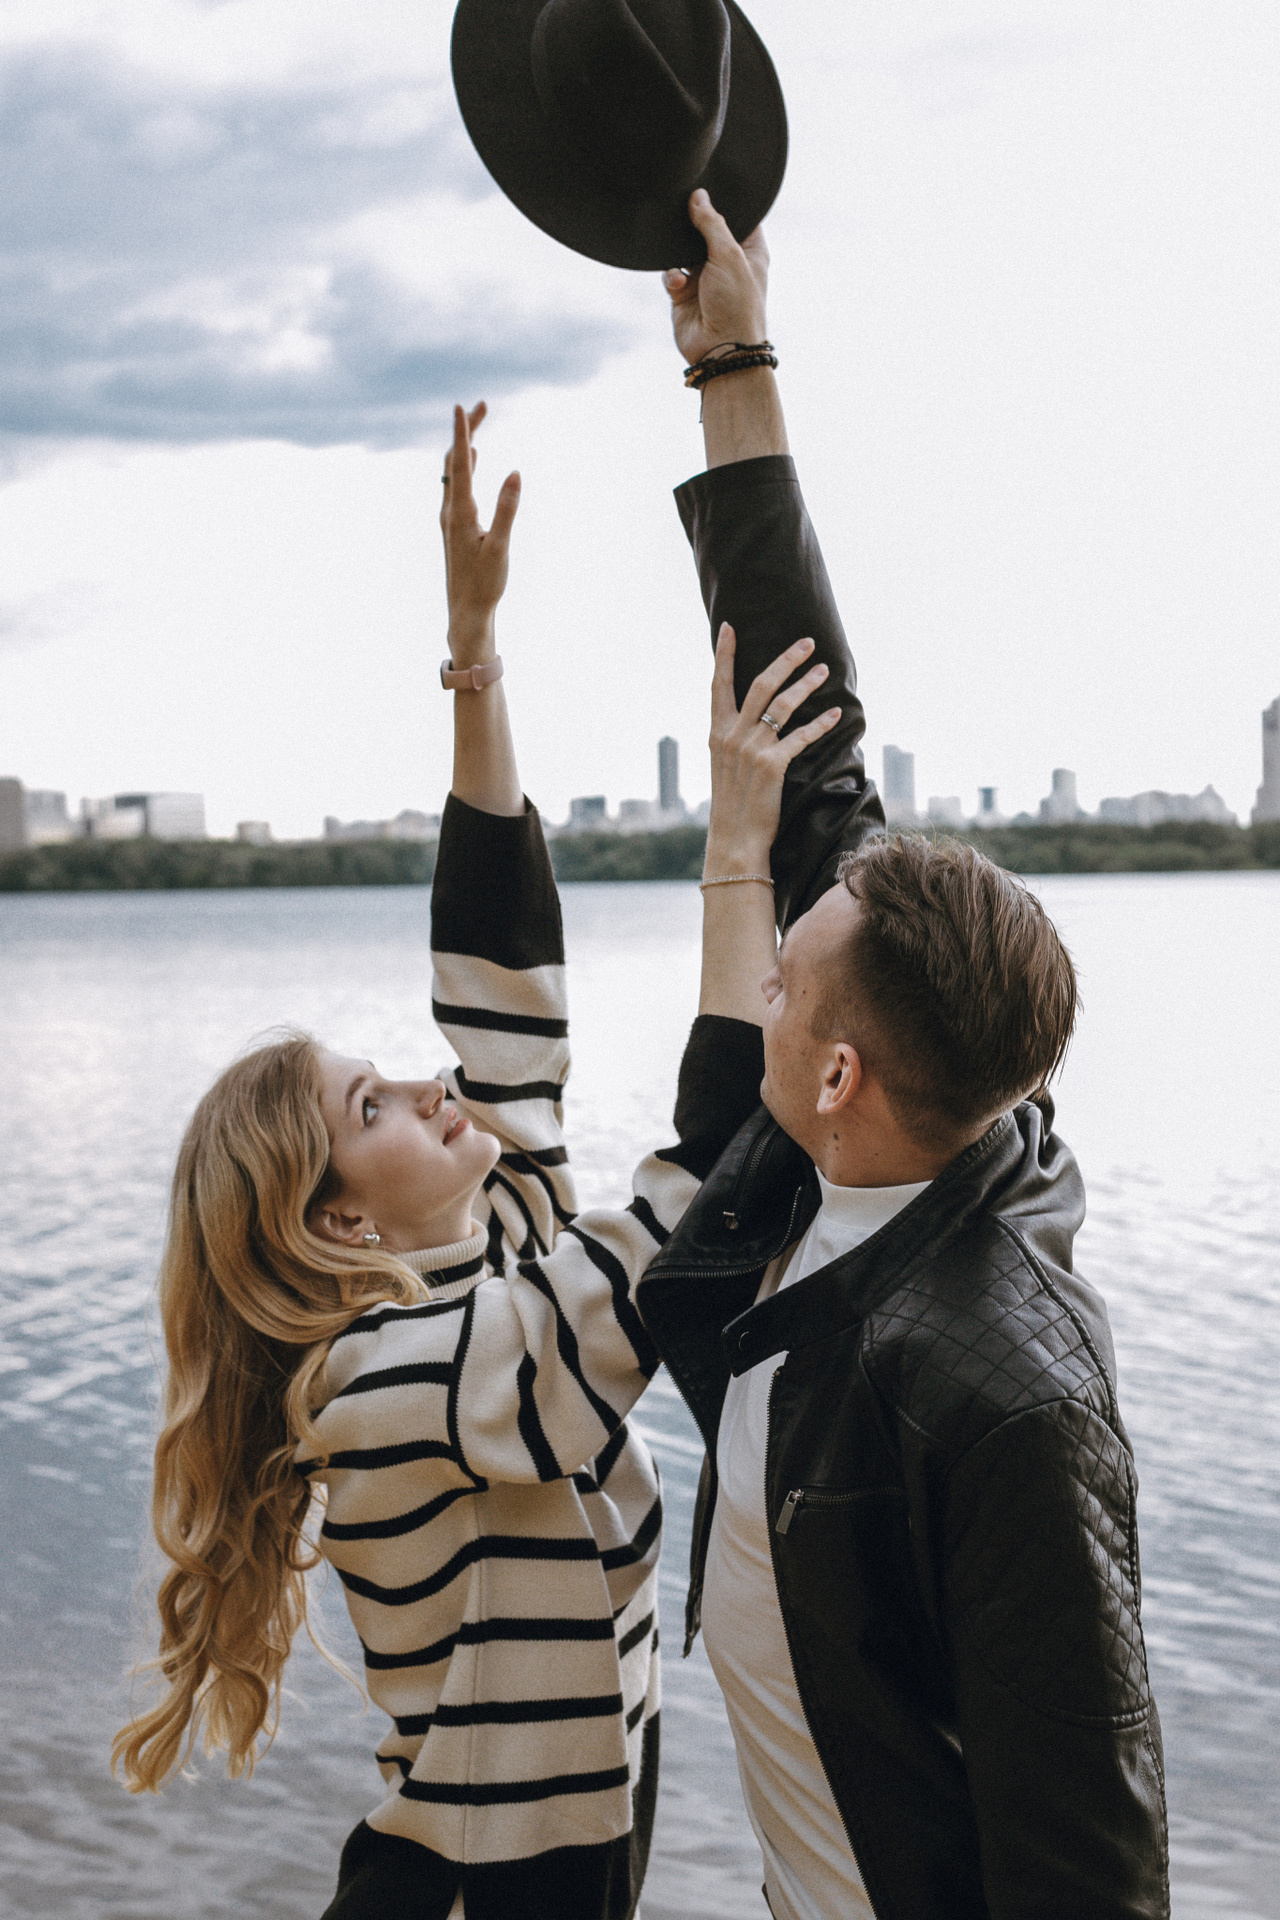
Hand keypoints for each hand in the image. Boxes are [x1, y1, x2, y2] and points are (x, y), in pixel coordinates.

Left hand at [441, 401, 520, 665]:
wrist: (466, 612)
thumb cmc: (485, 584)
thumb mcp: (501, 546)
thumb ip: (508, 509)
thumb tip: (515, 473)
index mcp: (460, 512)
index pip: (460, 463)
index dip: (462, 432)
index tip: (462, 405)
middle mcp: (450, 511)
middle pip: (454, 461)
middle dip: (467, 431)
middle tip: (483, 404)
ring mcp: (449, 518)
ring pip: (453, 472)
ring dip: (464, 446)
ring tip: (476, 422)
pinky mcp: (454, 526)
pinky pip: (455, 486)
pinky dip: (464, 465)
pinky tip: (471, 460)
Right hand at [663, 190, 768, 365]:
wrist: (720, 351)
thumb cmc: (736, 305)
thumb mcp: (729, 255)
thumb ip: (712, 223)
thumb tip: (698, 196)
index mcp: (748, 251)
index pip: (739, 218)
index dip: (726, 203)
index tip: (709, 186)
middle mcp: (727, 263)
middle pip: (706, 231)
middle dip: (694, 224)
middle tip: (682, 210)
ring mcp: (704, 279)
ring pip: (683, 250)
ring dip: (677, 251)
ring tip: (677, 251)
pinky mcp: (684, 295)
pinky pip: (671, 274)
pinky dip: (671, 277)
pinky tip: (677, 284)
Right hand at [705, 626, 839, 873]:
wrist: (734, 841)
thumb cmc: (734, 806)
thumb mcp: (724, 767)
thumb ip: (734, 740)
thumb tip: (750, 722)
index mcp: (717, 734)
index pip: (719, 684)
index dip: (724, 654)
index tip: (729, 627)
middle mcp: (732, 736)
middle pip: (760, 684)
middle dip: (785, 660)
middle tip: (806, 643)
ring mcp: (752, 749)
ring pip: (783, 704)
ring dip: (806, 683)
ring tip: (823, 670)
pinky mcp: (773, 765)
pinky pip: (801, 736)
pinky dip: (820, 724)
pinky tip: (834, 715)